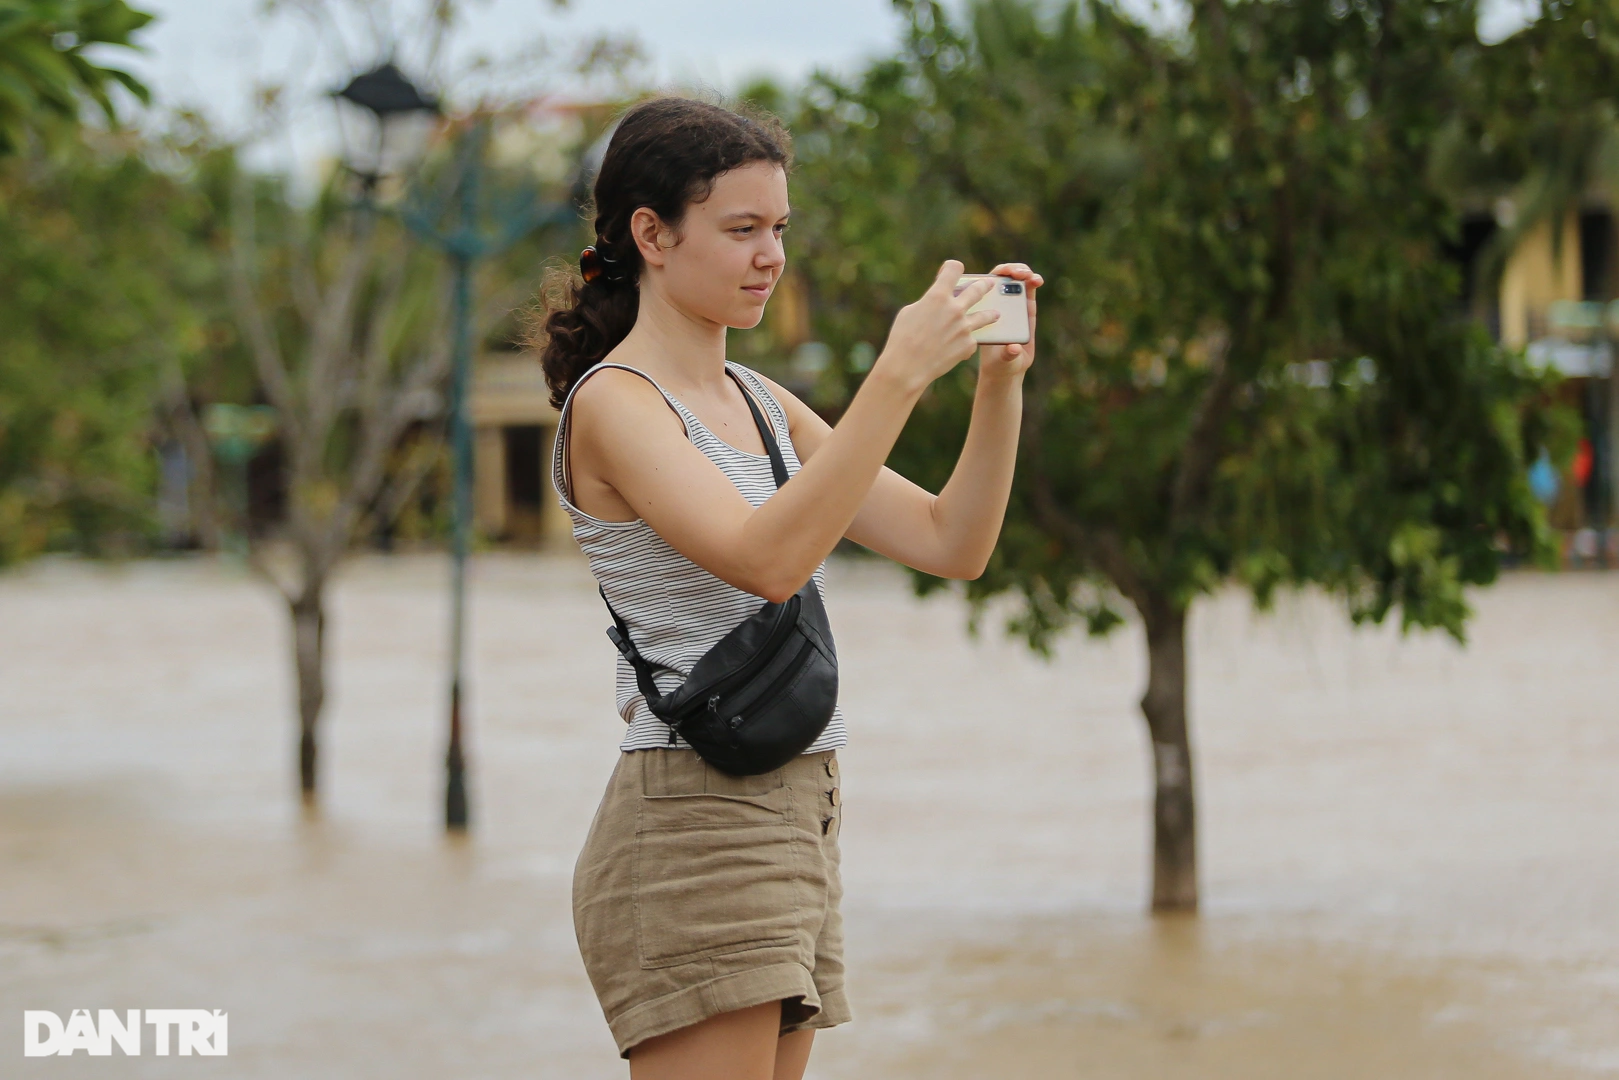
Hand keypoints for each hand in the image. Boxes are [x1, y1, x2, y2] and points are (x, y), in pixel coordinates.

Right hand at [875, 260, 999, 394]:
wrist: (907, 367)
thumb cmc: (902, 339)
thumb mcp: (910, 312)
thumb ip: (928, 302)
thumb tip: (938, 301)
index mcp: (938, 296)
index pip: (954, 269)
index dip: (953, 267)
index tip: (953, 270)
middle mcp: (955, 308)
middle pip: (977, 289)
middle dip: (984, 285)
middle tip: (989, 284)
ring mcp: (964, 327)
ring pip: (986, 316)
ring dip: (991, 314)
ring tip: (995, 314)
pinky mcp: (968, 345)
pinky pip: (972, 339)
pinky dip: (966, 342)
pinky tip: (960, 347)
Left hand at [980, 262, 1041, 378]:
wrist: (1008, 370)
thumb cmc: (998, 363)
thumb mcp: (1001, 360)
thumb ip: (1008, 354)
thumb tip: (1013, 347)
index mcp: (983, 312)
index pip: (984, 286)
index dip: (991, 277)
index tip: (1000, 275)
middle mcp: (997, 306)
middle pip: (1002, 279)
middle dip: (1011, 271)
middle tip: (1019, 274)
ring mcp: (1012, 306)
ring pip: (1017, 282)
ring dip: (1024, 273)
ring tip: (1031, 278)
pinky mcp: (1027, 309)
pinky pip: (1029, 291)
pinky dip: (1034, 282)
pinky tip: (1037, 281)